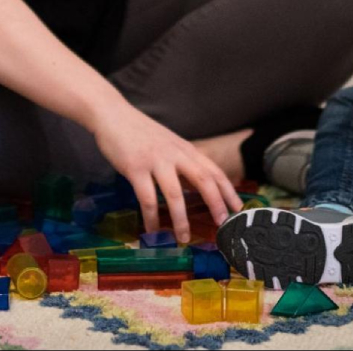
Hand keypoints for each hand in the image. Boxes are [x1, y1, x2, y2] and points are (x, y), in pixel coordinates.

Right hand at [92, 105, 242, 241]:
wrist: (114, 115)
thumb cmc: (141, 133)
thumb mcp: (169, 145)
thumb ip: (183, 163)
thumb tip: (198, 188)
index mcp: (186, 150)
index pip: (214, 171)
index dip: (228, 191)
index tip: (238, 209)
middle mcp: (175, 155)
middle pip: (203, 180)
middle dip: (215, 204)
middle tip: (222, 225)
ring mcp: (155, 161)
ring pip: (174, 194)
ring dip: (181, 219)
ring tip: (183, 238)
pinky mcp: (135, 168)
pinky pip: (146, 198)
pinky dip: (151, 217)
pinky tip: (152, 230)